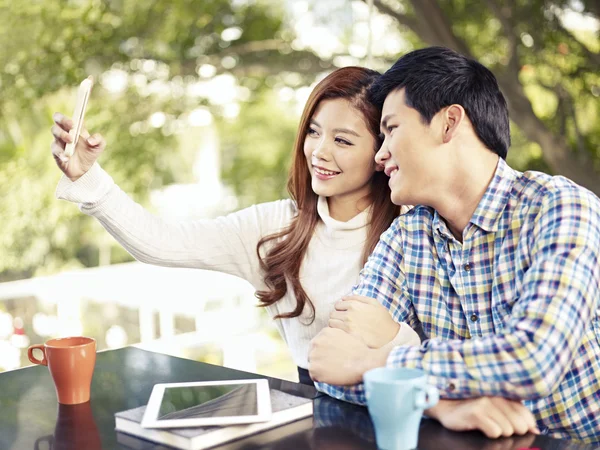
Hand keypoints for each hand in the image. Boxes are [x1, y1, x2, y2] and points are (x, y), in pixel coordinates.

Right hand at [50, 112, 105, 180]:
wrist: (84, 169)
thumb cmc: (90, 153)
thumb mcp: (99, 146)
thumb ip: (98, 139)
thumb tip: (90, 140)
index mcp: (74, 127)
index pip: (67, 116)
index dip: (69, 115)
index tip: (75, 121)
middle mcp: (64, 131)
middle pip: (57, 119)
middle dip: (63, 121)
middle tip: (72, 126)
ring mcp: (58, 141)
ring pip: (55, 132)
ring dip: (62, 134)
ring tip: (71, 141)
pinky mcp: (56, 152)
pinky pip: (55, 150)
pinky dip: (61, 153)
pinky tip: (67, 157)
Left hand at [308, 328, 388, 384]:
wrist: (363, 363)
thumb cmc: (361, 350)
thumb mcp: (351, 334)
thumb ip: (341, 333)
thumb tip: (341, 333)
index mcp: (325, 332)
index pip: (318, 344)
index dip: (325, 352)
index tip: (331, 357)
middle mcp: (316, 341)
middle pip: (313, 353)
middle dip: (321, 360)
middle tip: (332, 366)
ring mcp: (313, 355)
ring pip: (312, 364)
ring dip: (320, 369)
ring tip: (333, 372)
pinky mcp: (314, 368)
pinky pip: (313, 376)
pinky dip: (321, 378)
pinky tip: (331, 378)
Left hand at [328, 295, 398, 347]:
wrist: (390, 335)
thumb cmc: (382, 318)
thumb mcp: (373, 302)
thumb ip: (357, 298)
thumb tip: (343, 298)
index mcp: (354, 305)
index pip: (337, 305)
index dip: (341, 309)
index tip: (345, 313)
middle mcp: (349, 315)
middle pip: (332, 314)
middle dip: (336, 316)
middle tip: (343, 321)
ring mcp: (347, 326)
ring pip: (331, 323)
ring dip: (335, 325)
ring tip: (343, 328)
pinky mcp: (348, 337)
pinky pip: (335, 333)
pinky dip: (336, 332)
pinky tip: (344, 334)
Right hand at [425, 397, 539, 438]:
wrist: (446, 406)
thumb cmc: (473, 409)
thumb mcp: (495, 407)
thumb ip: (515, 415)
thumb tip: (535, 429)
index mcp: (503, 394)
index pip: (527, 415)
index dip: (525, 426)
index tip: (515, 428)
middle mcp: (496, 397)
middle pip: (520, 425)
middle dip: (512, 431)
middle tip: (496, 426)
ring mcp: (486, 404)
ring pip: (508, 430)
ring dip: (499, 432)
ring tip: (486, 424)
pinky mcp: (476, 413)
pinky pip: (495, 432)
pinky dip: (490, 434)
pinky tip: (481, 427)